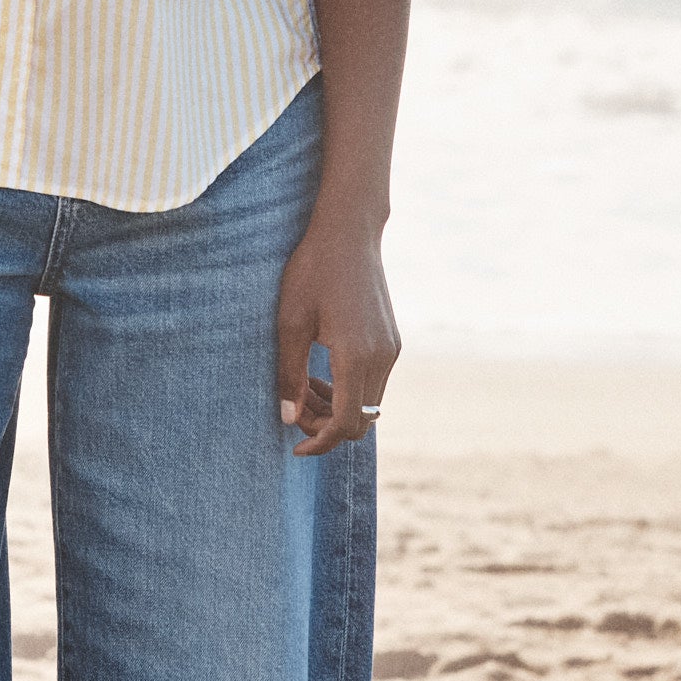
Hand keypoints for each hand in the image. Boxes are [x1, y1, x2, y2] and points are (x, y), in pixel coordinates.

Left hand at [275, 200, 399, 456]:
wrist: (349, 233)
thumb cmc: (312, 272)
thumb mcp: (289, 323)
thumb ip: (290, 375)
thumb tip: (288, 417)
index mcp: (356, 356)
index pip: (346, 423)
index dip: (320, 442)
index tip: (296, 447)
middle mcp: (382, 357)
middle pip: (361, 421)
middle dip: (326, 427)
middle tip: (294, 411)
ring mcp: (392, 349)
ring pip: (369, 404)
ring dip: (338, 409)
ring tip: (305, 391)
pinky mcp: (392, 341)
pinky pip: (374, 382)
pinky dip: (350, 390)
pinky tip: (323, 373)